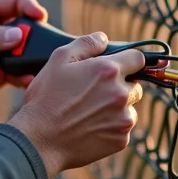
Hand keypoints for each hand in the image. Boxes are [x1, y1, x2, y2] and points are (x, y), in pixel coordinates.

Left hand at [0, 0, 47, 114]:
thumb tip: (18, 35)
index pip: (15, 2)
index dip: (30, 7)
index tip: (39, 17)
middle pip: (26, 26)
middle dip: (36, 34)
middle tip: (40, 47)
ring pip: (26, 51)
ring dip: (34, 57)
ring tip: (38, 65)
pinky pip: (19, 73)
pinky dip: (27, 76)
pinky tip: (28, 81)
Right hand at [6, 32, 145, 177]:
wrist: (39, 140)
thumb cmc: (46, 98)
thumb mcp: (58, 60)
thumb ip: (85, 44)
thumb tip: (103, 38)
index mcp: (108, 70)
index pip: (138, 59)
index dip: (128, 61)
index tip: (119, 67)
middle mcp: (121, 94)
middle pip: (135, 85)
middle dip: (120, 86)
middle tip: (95, 93)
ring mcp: (123, 119)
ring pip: (129, 109)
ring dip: (116, 109)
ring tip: (89, 113)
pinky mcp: (121, 140)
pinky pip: (122, 130)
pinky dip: (111, 128)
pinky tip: (89, 128)